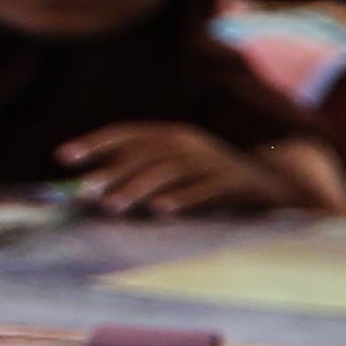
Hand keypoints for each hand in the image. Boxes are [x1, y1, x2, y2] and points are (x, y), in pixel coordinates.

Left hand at [58, 121, 290, 217]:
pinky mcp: (238, 184)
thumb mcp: (181, 173)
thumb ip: (143, 176)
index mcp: (177, 136)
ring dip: (139, 188)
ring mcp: (217, 163)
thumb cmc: (217, 185)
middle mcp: (194, 144)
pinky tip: (162, 211)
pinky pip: (208, 190)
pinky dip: (184, 198)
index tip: (64, 157)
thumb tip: (91, 190)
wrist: (280, 190)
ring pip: (171, 172)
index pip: (130, 134)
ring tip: (114, 207)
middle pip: (146, 155)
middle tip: (86, 192)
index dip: (97, 144)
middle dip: (113, 173)